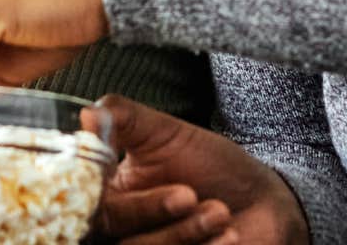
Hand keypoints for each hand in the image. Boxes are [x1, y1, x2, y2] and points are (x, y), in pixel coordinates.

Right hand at [93, 95, 306, 244]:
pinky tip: (229, 234)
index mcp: (107, 198)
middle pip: (115, 234)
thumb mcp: (164, 132)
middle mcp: (119, 234)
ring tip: (220, 211)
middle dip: (151, 212)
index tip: (117, 173)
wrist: (259, 197)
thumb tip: (88, 114)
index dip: (98, 197)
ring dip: (185, 233)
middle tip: (188, 195)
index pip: (87, 204)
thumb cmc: (206, 163)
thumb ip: (124, 118)